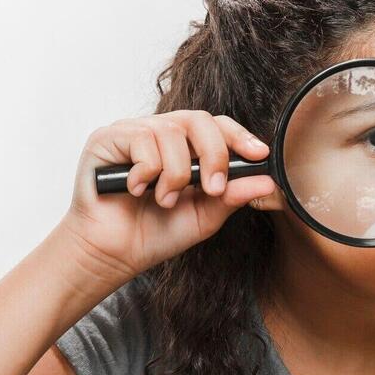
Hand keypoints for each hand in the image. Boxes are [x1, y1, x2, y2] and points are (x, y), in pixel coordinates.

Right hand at [60, 110, 274, 280]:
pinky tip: (137, 190)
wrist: (112, 255)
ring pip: (171, 132)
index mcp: (184, 147)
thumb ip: (231, 196)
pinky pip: (141, 139)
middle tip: (213, 186)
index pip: (217, 126)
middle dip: (214, 153)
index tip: (259, 154)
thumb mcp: (203, 217)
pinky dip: (147, 170)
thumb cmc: (154, 234)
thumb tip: (267, 181)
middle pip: (198, 119)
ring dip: (175, 174)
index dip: (240, 136)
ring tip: (164, 201)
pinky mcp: (107, 138)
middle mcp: (159, 133)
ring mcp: (133, 132)